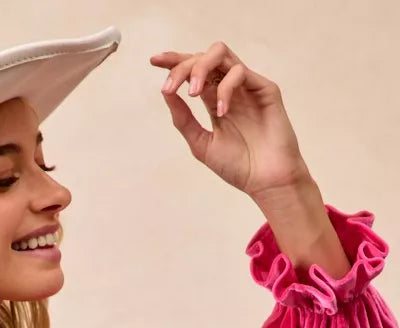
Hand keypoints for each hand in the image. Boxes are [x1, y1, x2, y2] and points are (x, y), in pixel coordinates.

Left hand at [150, 42, 312, 198]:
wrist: (265, 181)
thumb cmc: (238, 166)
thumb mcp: (201, 144)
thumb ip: (184, 119)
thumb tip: (165, 92)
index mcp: (214, 100)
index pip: (193, 71)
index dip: (174, 62)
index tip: (153, 61)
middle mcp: (229, 89)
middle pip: (203, 57)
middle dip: (182, 66)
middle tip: (170, 86)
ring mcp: (247, 87)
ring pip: (221, 54)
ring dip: (201, 67)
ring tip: (193, 93)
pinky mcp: (265, 88)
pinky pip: (240, 72)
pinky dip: (225, 88)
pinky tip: (222, 111)